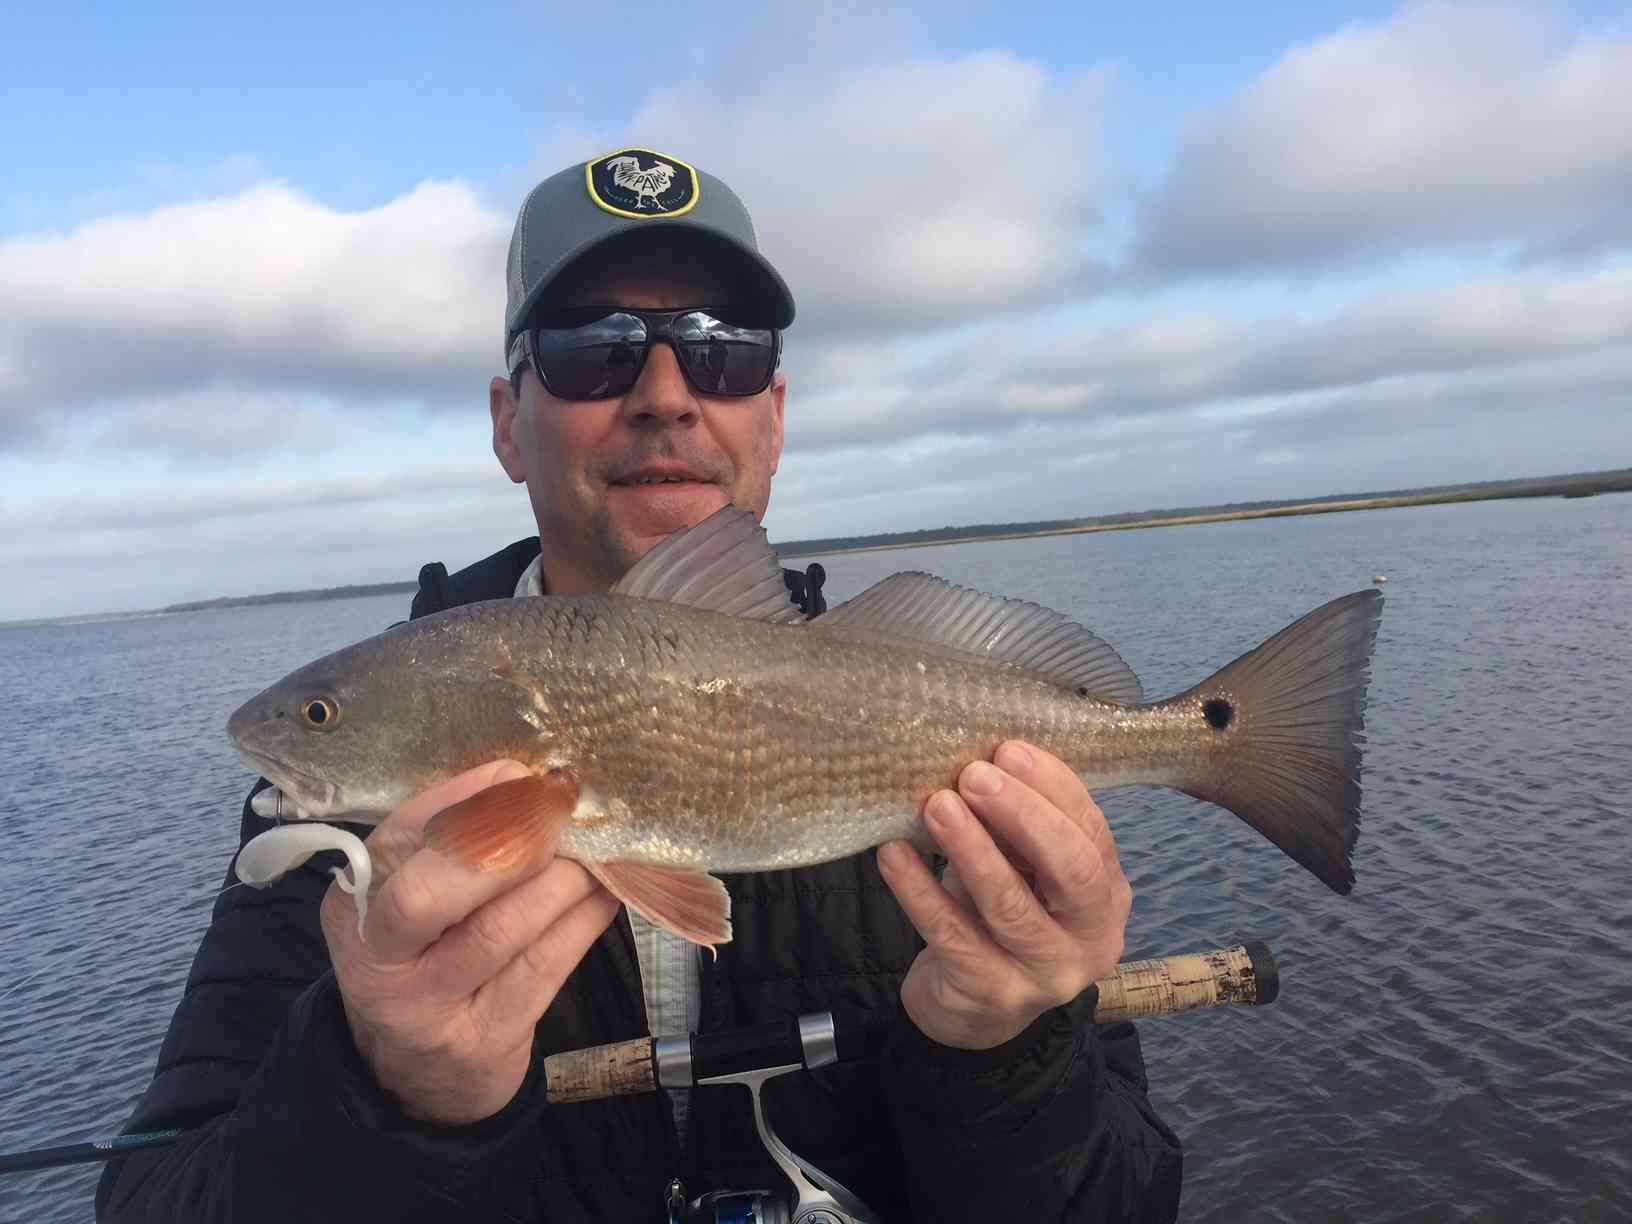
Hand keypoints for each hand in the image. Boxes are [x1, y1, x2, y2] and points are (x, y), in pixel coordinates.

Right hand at [319, 760, 619, 1124]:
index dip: (464, 800)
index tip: (520, 773)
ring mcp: (430, 1006)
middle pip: (428, 895)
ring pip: (501, 929)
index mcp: (353, 904)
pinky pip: (545, 966)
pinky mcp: (486, 1038)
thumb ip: (451, 843)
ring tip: (593, 851)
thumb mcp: (409, 900)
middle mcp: (380, 957)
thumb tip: (523, 776)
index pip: (401, 837)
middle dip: (504, 844)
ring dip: (561, 879)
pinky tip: (603, 892)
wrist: (416, 1074)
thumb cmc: (425, 957)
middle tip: (558, 814)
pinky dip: (584, 919)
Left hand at [876, 741, 1131, 1049]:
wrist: (974, 1011)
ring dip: (970, 849)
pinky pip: (952, 936)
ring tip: (935, 806)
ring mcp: (1045, 974)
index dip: (1052, 787)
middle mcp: (1091, 938)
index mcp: (1107, 894)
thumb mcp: (1023, 870)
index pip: (1091, 831)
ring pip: (1010, 906)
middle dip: (1023, 815)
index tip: (1007, 749)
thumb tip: (981, 756)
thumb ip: (1017, 827)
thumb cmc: (1001, 915)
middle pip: (1072, 870)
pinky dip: (920, 891)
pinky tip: (893, 855)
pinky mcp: (992, 996)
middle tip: (974, 775)